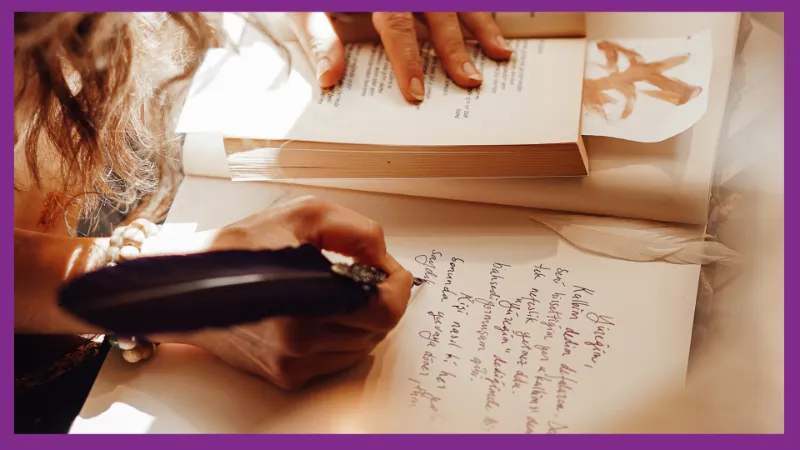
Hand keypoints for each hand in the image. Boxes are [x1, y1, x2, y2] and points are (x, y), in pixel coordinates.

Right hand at [166, 196, 413, 389]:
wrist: (190, 286)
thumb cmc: (244, 246)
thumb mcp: (304, 214)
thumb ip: (357, 231)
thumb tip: (385, 259)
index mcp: (306, 299)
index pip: (384, 309)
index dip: (397, 287)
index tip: (390, 272)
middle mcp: (300, 340)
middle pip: (380, 328)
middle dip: (381, 298)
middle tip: (362, 275)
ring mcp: (294, 363)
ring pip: (363, 346)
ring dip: (362, 318)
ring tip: (336, 291)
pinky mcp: (288, 376)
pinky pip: (340, 360)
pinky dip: (343, 336)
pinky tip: (321, 312)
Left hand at [286, 12, 512, 102]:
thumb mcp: (305, 5)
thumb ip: (320, 37)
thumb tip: (329, 78)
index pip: (395, 23)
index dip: (407, 58)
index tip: (416, 91)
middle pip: (438, 11)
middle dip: (454, 48)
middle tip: (469, 80)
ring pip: (458, 1)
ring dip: (482, 27)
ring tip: (500, 54)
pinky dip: (482, 13)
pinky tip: (496, 31)